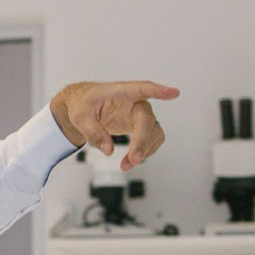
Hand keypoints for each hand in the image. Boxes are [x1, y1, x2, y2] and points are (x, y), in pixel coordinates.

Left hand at [52, 80, 179, 169]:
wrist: (83, 108)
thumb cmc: (83, 105)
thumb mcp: (80, 117)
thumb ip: (93, 132)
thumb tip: (109, 150)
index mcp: (121, 92)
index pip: (143, 88)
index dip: (159, 91)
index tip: (174, 93)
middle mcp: (135, 102)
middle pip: (147, 119)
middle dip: (143, 140)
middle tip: (134, 159)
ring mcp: (139, 115)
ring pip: (154, 132)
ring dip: (144, 150)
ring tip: (126, 165)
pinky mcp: (139, 127)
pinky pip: (150, 140)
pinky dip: (143, 152)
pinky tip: (129, 161)